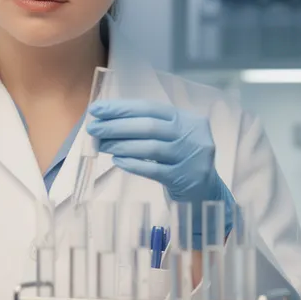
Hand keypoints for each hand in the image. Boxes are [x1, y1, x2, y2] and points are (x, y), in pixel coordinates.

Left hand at [85, 100, 220, 201]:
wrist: (206, 191)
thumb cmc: (180, 159)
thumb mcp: (172, 137)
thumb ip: (147, 127)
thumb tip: (107, 122)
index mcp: (186, 118)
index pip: (150, 108)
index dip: (121, 108)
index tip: (97, 109)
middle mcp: (191, 134)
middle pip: (149, 126)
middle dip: (116, 126)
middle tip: (94, 129)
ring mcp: (190, 156)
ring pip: (150, 148)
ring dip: (121, 145)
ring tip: (102, 145)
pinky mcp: (185, 178)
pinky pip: (153, 170)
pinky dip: (133, 164)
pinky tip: (118, 161)